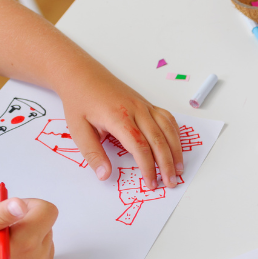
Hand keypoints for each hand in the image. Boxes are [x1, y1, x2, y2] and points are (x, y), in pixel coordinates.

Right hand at [0, 198, 57, 258]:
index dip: (29, 205)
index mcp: (25, 243)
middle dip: (26, 222)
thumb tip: (21, 204)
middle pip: (46, 226)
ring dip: (28, 238)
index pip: (48, 211)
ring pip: (44, 242)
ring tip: (1, 247)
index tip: (10, 211)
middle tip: (0, 231)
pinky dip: (29, 254)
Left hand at [59, 66, 181, 190]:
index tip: (150, 183)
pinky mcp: (148, 104)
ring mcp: (145, 106)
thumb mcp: (78, 129)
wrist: (83, 75)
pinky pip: (168, 119)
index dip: (148, 167)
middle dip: (167, 164)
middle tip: (171, 182)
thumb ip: (93, 153)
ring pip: (168, 130)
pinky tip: (177, 147)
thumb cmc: (80, 102)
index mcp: (118, 117)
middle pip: (159, 141)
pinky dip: (176, 135)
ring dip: (176, 151)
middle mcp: (136, 110)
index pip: (140, 147)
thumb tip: (104, 175)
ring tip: (179, 170)